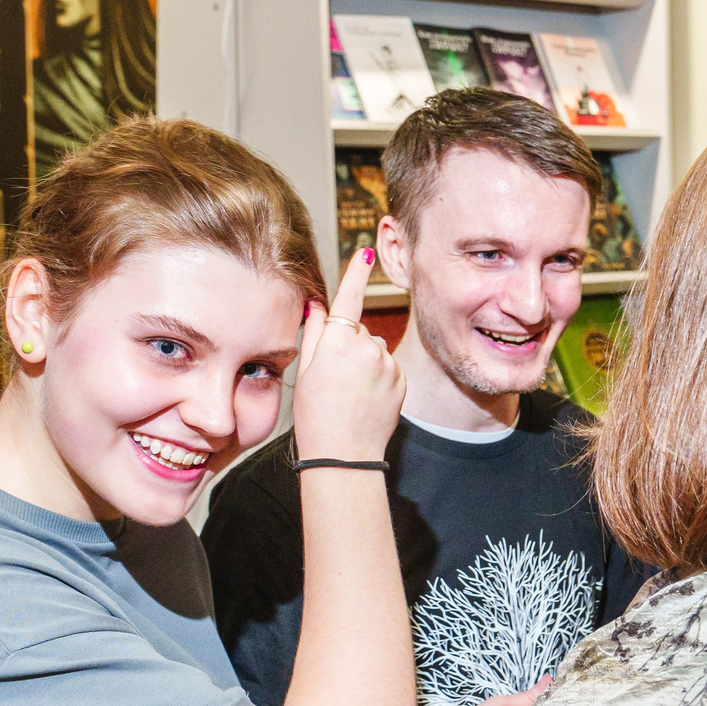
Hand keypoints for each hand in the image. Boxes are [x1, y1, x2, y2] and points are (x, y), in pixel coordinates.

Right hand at [292, 248, 403, 461]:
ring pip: (374, 348)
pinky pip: (388, 366)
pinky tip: (366, 397)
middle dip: (347, 343)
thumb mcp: (304, 371)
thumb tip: (318, 305)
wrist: (344, 453)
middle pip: (357, 330)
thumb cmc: (315, 414)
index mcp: (337, 342)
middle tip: (333, 377)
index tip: (366, 252)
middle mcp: (366, 346)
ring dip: (364, 360)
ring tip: (350, 391)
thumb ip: (315, 334)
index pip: (348, 300)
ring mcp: (387, 363)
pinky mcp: (401, 378)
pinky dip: (379, 375)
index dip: (356, 275)